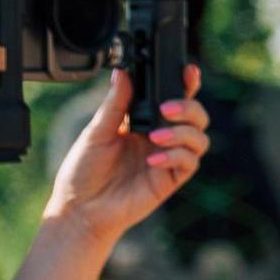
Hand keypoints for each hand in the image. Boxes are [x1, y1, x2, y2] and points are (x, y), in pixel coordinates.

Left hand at [46, 67, 207, 244]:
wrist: (80, 207)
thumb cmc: (84, 171)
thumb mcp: (96, 131)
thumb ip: (114, 104)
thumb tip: (122, 73)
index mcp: (144, 122)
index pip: (173, 98)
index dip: (186, 84)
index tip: (188, 71)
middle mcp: (161, 138)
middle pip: (196, 116)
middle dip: (189, 108)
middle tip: (168, 109)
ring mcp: (168, 159)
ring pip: (199, 139)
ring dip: (182, 133)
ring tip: (156, 137)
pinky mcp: (171, 180)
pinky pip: (190, 163)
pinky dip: (176, 156)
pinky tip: (153, 159)